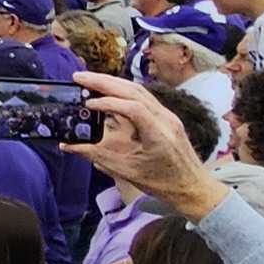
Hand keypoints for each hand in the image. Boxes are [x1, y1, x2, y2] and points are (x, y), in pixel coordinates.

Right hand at [73, 73, 221, 213]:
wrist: (193, 187)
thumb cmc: (164, 184)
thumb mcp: (127, 172)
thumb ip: (97, 156)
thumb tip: (70, 146)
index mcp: (159, 134)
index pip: (133, 107)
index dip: (109, 102)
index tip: (88, 104)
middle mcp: (166, 119)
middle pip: (134, 90)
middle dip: (104, 81)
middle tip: (79, 77)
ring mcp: (167, 115)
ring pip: (138, 89)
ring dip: (112, 82)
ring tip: (88, 79)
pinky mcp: (166, 116)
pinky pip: (143, 96)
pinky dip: (122, 90)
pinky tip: (107, 90)